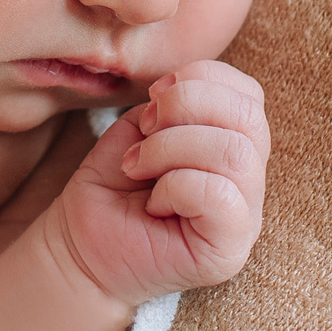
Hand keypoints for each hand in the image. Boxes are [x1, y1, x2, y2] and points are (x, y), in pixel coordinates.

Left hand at [45, 60, 269, 308]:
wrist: (81, 246)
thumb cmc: (113, 187)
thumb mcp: (141, 127)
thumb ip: (173, 104)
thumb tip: (182, 93)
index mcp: (235, 147)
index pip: (249, 96)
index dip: (200, 79)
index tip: (152, 99)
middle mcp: (249, 183)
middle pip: (249, 117)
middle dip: (184, 106)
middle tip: (144, 131)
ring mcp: (244, 220)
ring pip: (235, 152)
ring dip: (171, 147)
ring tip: (139, 166)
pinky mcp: (228, 251)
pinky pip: (220, 195)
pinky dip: (175, 185)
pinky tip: (153, 202)